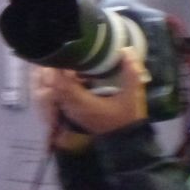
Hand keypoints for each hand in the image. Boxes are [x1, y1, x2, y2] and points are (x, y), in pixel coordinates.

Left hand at [34, 50, 148, 145]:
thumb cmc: (128, 117)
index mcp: (82, 102)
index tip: (71, 52)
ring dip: (61, 76)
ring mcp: (72, 111)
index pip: (62, 82)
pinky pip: (63, 95)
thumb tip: (126, 49)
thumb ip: (131, 72)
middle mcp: (72, 107)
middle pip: (55, 84)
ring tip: (72, 61)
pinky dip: (66, 84)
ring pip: (57, 90)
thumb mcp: (134, 94)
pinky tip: (78, 74)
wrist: (125, 140)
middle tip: (69, 52)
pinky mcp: (74, 112)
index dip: (62, 66)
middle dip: (59, 68)